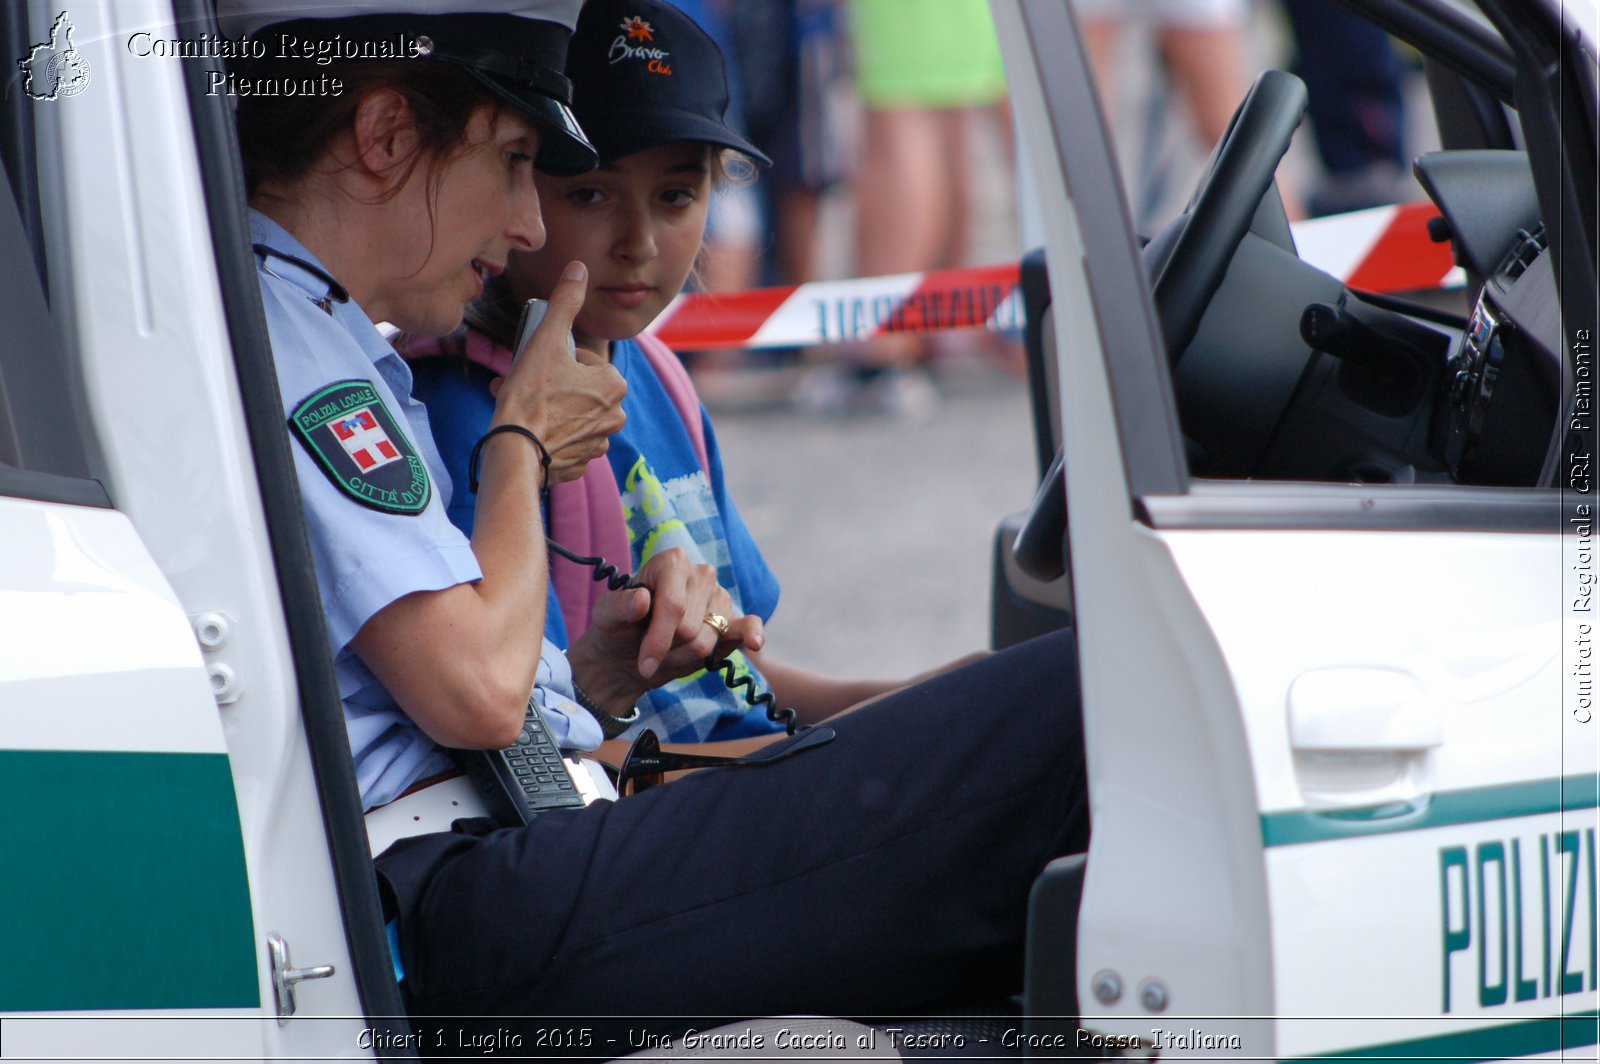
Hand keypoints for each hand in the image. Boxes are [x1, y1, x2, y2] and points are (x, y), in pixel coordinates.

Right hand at [489, 261, 625, 483]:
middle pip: (576, 388)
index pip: (582, 360)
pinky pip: (566, 440)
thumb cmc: (530, 395)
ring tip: (520, 408)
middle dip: (549, 384)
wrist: (515, 451)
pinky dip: (549, 434)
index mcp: (614, 384)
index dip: (555, 360)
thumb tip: (579, 268)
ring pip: (570, 414)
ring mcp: (599, 442)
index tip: (536, 368)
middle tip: (523, 387)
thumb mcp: (546, 340)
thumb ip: (564, 303)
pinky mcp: (582, 463)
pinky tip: (528, 431)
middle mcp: (615, 415)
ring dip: (547, 408)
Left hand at [567, 549, 764, 710]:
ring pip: (707, 640)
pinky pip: (746, 626)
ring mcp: (719, 597)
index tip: (644, 663)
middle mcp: (700, 574)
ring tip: (667, 651)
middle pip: (690, 628)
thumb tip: (643, 600)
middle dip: (667, 649)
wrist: (630, 654)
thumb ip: (619, 607)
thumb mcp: (605, 618)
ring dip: (683, 657)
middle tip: (649, 652)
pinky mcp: (732, 621)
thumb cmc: (618, 629)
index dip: (659, 639)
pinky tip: (755, 641)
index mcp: (672, 562)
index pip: (674, 606)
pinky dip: (753, 633)